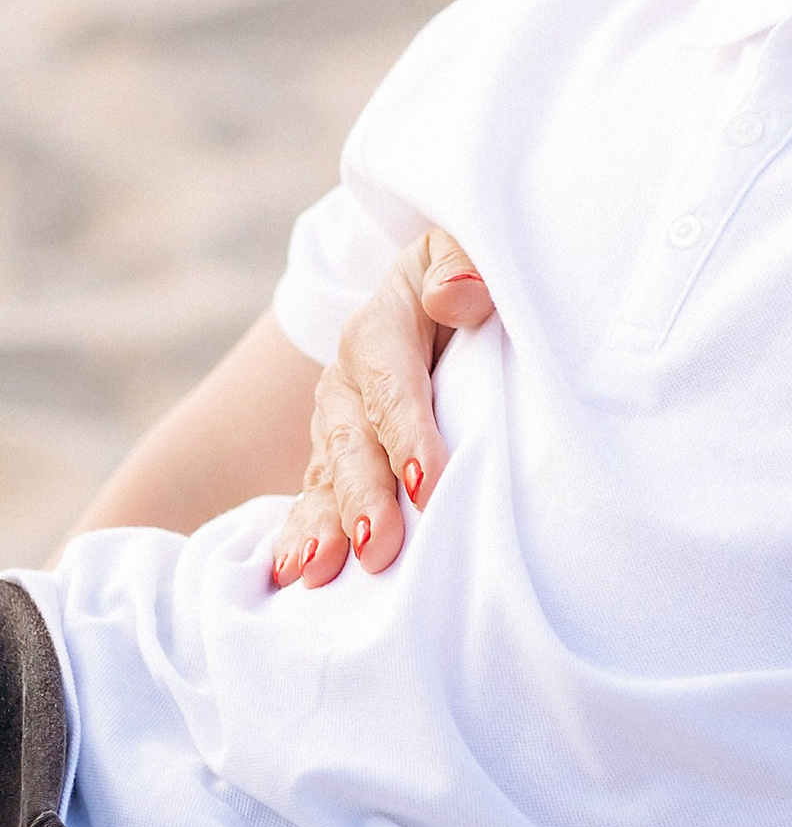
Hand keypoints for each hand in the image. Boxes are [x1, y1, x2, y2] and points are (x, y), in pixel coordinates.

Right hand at [270, 229, 491, 586]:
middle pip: (352, 442)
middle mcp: (345, 382)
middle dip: (363, 497)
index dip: (408, 433)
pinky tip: (292, 576)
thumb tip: (459, 295)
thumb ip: (461, 264)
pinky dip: (302, 536)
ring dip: (322, 525)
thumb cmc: (462, 276)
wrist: (435, 294)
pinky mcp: (335, 462)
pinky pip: (316, 500)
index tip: (430, 482)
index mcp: (378, 329)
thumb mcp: (462, 250)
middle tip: (377, 547)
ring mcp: (334, 426)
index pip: (392, 383)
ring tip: (318, 570)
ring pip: (325, 478)